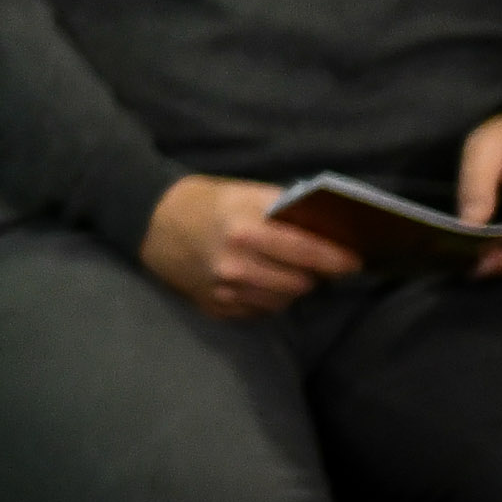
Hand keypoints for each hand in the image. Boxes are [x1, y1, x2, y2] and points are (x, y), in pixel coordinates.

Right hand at [141, 174, 361, 319]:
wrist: (146, 220)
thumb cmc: (200, 199)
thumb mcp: (239, 192)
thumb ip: (280, 210)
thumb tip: (326, 229)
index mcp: (245, 228)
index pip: (307, 251)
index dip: (336, 258)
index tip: (355, 260)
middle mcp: (237, 264)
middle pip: (301, 282)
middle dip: (313, 272)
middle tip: (315, 262)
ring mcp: (225, 290)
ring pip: (283, 300)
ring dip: (290, 286)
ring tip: (283, 269)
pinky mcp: (216, 308)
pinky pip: (259, 310)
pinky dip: (266, 297)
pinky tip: (257, 280)